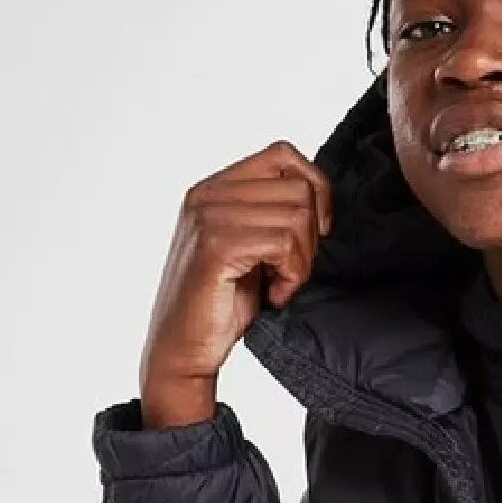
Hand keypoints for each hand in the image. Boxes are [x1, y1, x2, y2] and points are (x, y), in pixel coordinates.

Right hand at [138, 139, 331, 424]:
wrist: (182, 348)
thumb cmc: (221, 303)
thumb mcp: (252, 247)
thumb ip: (272, 214)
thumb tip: (318, 196)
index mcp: (216, 188)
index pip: (284, 154)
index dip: (315, 189)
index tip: (316, 231)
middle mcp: (208, 195)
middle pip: (298, 189)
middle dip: (310, 237)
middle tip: (289, 270)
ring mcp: (208, 217)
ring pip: (297, 217)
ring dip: (301, 262)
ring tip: (277, 285)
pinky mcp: (215, 247)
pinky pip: (283, 244)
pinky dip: (291, 277)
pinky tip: (273, 295)